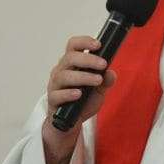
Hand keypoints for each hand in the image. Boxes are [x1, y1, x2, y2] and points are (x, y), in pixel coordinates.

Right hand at [41, 36, 116, 163]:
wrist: (72, 122)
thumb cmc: (83, 101)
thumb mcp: (99, 90)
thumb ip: (106, 81)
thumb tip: (110, 73)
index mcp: (72, 64)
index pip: (73, 45)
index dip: (84, 41)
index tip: (98, 44)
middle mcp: (61, 71)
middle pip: (70, 57)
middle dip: (88, 59)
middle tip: (103, 64)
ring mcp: (55, 85)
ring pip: (64, 75)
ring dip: (83, 77)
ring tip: (97, 81)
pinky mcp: (53, 100)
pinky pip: (57, 94)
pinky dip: (68, 93)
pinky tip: (79, 94)